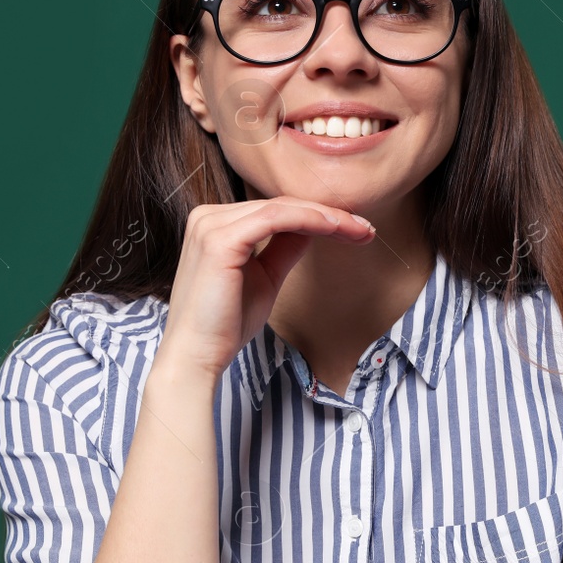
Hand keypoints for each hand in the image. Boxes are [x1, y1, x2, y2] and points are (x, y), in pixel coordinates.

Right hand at [155, 195, 374, 380]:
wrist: (197, 356)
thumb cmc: (226, 324)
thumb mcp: (264, 278)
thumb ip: (284, 249)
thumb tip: (311, 228)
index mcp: (215, 223)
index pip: (275, 210)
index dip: (317, 215)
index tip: (355, 229)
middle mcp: (208, 216)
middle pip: (281, 205)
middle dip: (329, 214)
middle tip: (366, 228)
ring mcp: (210, 224)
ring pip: (282, 209)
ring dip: (327, 216)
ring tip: (359, 229)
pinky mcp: (219, 239)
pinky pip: (275, 219)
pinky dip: (310, 220)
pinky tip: (335, 228)